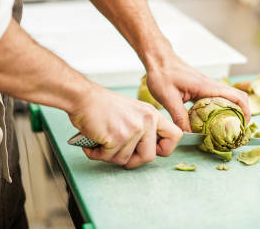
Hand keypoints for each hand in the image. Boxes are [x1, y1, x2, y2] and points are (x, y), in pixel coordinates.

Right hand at [67, 85, 182, 168]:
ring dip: (109, 156)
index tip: (150, 150)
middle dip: (132, 161)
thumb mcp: (133, 112)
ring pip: (125, 160)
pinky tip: (92, 143)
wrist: (83, 97)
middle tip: (118, 153)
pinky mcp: (117, 136)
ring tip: (101, 142)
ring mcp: (133, 129)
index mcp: (152, 115)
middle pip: (150, 157)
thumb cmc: (103, 106)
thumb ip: (143, 129)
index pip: (176, 136)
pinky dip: (97, 154)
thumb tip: (145, 152)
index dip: (164, 149)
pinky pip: (109, 157)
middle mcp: (147, 121)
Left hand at [146, 54, 249, 131]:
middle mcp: (211, 85)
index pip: (236, 97)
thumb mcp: (168, 98)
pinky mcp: (201, 88)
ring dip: (232, 111)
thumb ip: (180, 117)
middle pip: (237, 97)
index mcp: (207, 86)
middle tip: (237, 130)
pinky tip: (211, 121)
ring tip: (226, 128)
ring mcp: (207, 86)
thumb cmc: (162, 74)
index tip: (243, 126)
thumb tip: (188, 135)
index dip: (245, 111)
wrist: (158, 59)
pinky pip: (217, 98)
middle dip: (242, 113)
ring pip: (229, 98)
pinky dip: (220, 109)